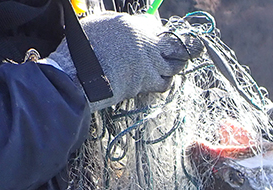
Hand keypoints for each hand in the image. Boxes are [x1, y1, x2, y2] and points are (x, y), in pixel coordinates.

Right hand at [59, 12, 201, 110]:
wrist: (79, 76)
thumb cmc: (82, 49)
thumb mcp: (98, 25)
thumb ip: (117, 23)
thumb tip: (126, 23)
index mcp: (133, 25)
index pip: (155, 24)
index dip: (159, 30)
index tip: (160, 35)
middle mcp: (145, 44)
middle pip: (176, 43)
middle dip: (187, 45)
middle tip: (193, 47)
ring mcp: (147, 64)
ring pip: (175, 64)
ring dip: (177, 64)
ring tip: (177, 63)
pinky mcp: (145, 83)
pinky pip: (164, 82)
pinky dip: (166, 80)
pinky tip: (163, 78)